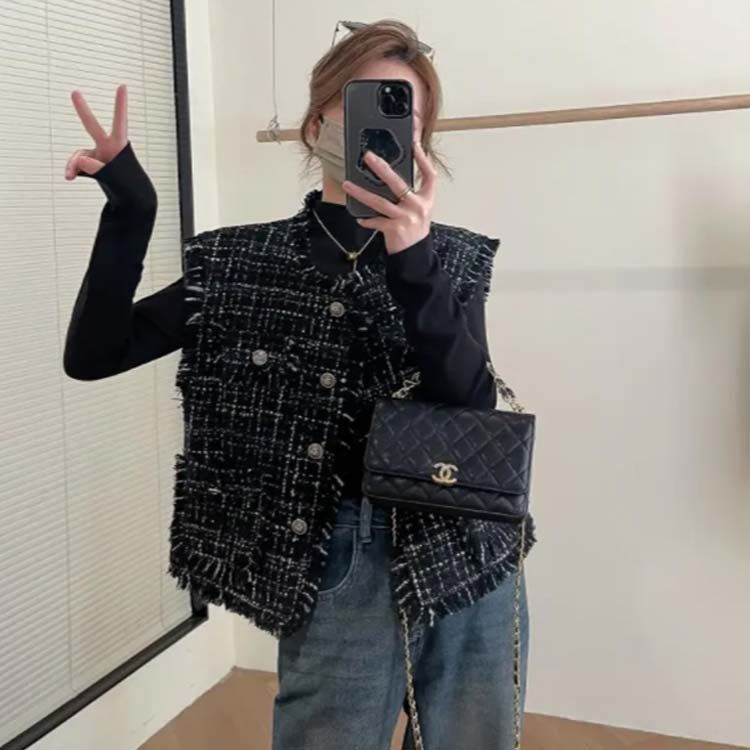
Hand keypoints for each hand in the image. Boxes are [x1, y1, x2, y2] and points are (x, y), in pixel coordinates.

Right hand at [65, 84, 128, 179]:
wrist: (127, 196)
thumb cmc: (125, 182)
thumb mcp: (114, 177)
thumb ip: (95, 168)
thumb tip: (79, 160)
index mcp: (119, 146)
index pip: (120, 122)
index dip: (121, 105)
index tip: (123, 86)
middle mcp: (106, 146)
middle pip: (92, 126)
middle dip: (82, 110)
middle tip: (75, 93)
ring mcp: (97, 154)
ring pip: (79, 155)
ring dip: (73, 164)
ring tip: (69, 175)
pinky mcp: (89, 163)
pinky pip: (76, 165)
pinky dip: (72, 170)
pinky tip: (69, 176)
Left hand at [341, 139, 436, 254]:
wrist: (415, 254)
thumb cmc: (414, 228)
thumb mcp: (419, 208)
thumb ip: (409, 191)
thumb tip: (388, 173)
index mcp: (426, 198)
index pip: (429, 174)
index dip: (423, 158)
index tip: (414, 143)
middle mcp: (418, 206)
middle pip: (398, 183)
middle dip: (381, 167)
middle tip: (367, 156)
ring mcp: (406, 218)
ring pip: (380, 202)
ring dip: (361, 193)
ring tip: (347, 184)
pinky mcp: (395, 229)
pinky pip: (376, 221)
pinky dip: (367, 220)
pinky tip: (359, 217)